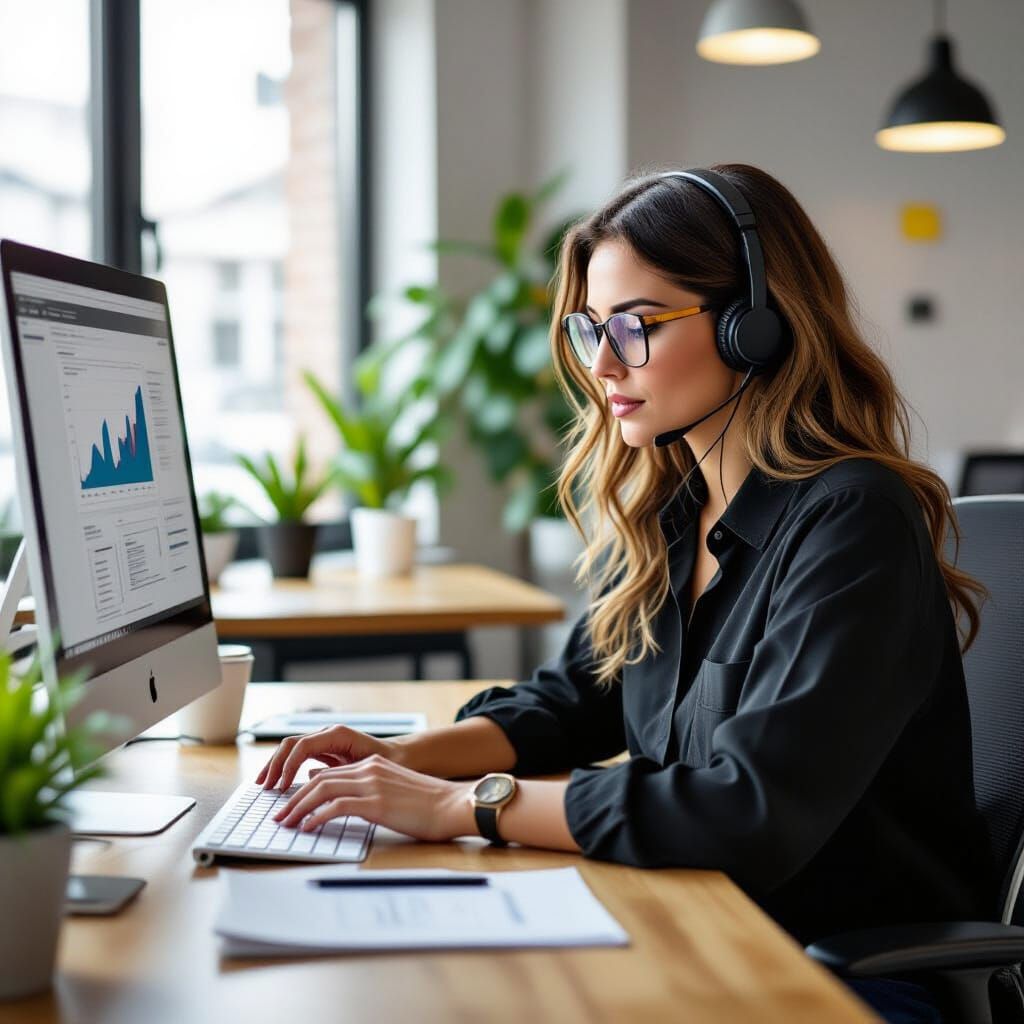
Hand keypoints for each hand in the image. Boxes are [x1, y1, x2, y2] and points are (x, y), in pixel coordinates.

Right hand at [255, 725, 399, 791]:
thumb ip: (341, 771)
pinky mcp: (325, 751)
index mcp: (337, 734)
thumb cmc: (388, 763)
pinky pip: (299, 756)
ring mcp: (325, 741)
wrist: (402, 758)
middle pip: (291, 744)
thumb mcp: (365, 768)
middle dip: (274, 764)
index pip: (302, 745)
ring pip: (291, 749)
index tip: (281, 787)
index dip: (288, 766)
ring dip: (276, 765)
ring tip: (264, 784)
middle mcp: (328, 734)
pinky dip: (286, 768)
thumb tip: (312, 780)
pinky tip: (279, 783)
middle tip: (264, 786)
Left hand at [271, 754, 475, 841]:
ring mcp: (372, 785)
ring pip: (321, 790)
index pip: (330, 774)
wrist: (454, 805)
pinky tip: (307, 828)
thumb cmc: (430, 805)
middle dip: (294, 799)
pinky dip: (316, 817)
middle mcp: (369, 769)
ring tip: (286, 823)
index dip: (306, 790)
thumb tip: (344, 801)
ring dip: (299, 808)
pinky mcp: (375, 803)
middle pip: (320, 780)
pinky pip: (335, 807)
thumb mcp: (396, 791)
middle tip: (280, 816)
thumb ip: (370, 790)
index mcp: (374, 765)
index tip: (292, 805)